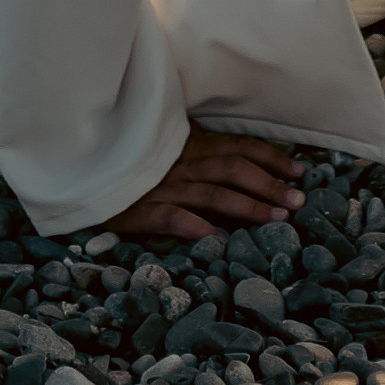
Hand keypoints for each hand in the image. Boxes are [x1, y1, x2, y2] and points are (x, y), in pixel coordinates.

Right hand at [108, 124, 304, 242]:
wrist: (84, 163)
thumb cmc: (131, 155)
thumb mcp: (168, 143)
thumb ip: (199, 149)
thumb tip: (241, 161)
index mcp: (190, 143)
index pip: (239, 147)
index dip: (271, 158)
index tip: (299, 172)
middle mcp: (182, 162)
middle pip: (233, 169)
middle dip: (269, 185)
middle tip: (298, 203)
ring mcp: (162, 184)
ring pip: (212, 194)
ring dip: (247, 207)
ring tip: (275, 222)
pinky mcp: (140, 208)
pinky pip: (171, 217)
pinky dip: (196, 226)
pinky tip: (217, 241)